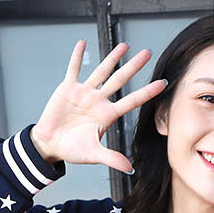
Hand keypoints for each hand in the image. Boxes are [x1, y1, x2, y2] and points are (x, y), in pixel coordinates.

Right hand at [30, 40, 167, 172]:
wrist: (50, 144)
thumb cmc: (72, 150)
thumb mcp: (93, 154)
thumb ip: (111, 158)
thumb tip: (130, 169)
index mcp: (108, 115)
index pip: (133, 100)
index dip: (148, 92)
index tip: (163, 83)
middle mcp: (99, 101)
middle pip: (121, 80)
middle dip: (134, 66)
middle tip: (148, 53)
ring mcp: (84, 93)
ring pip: (102, 71)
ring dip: (112, 58)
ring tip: (125, 46)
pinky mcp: (67, 88)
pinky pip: (74, 69)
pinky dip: (77, 56)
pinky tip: (83, 43)